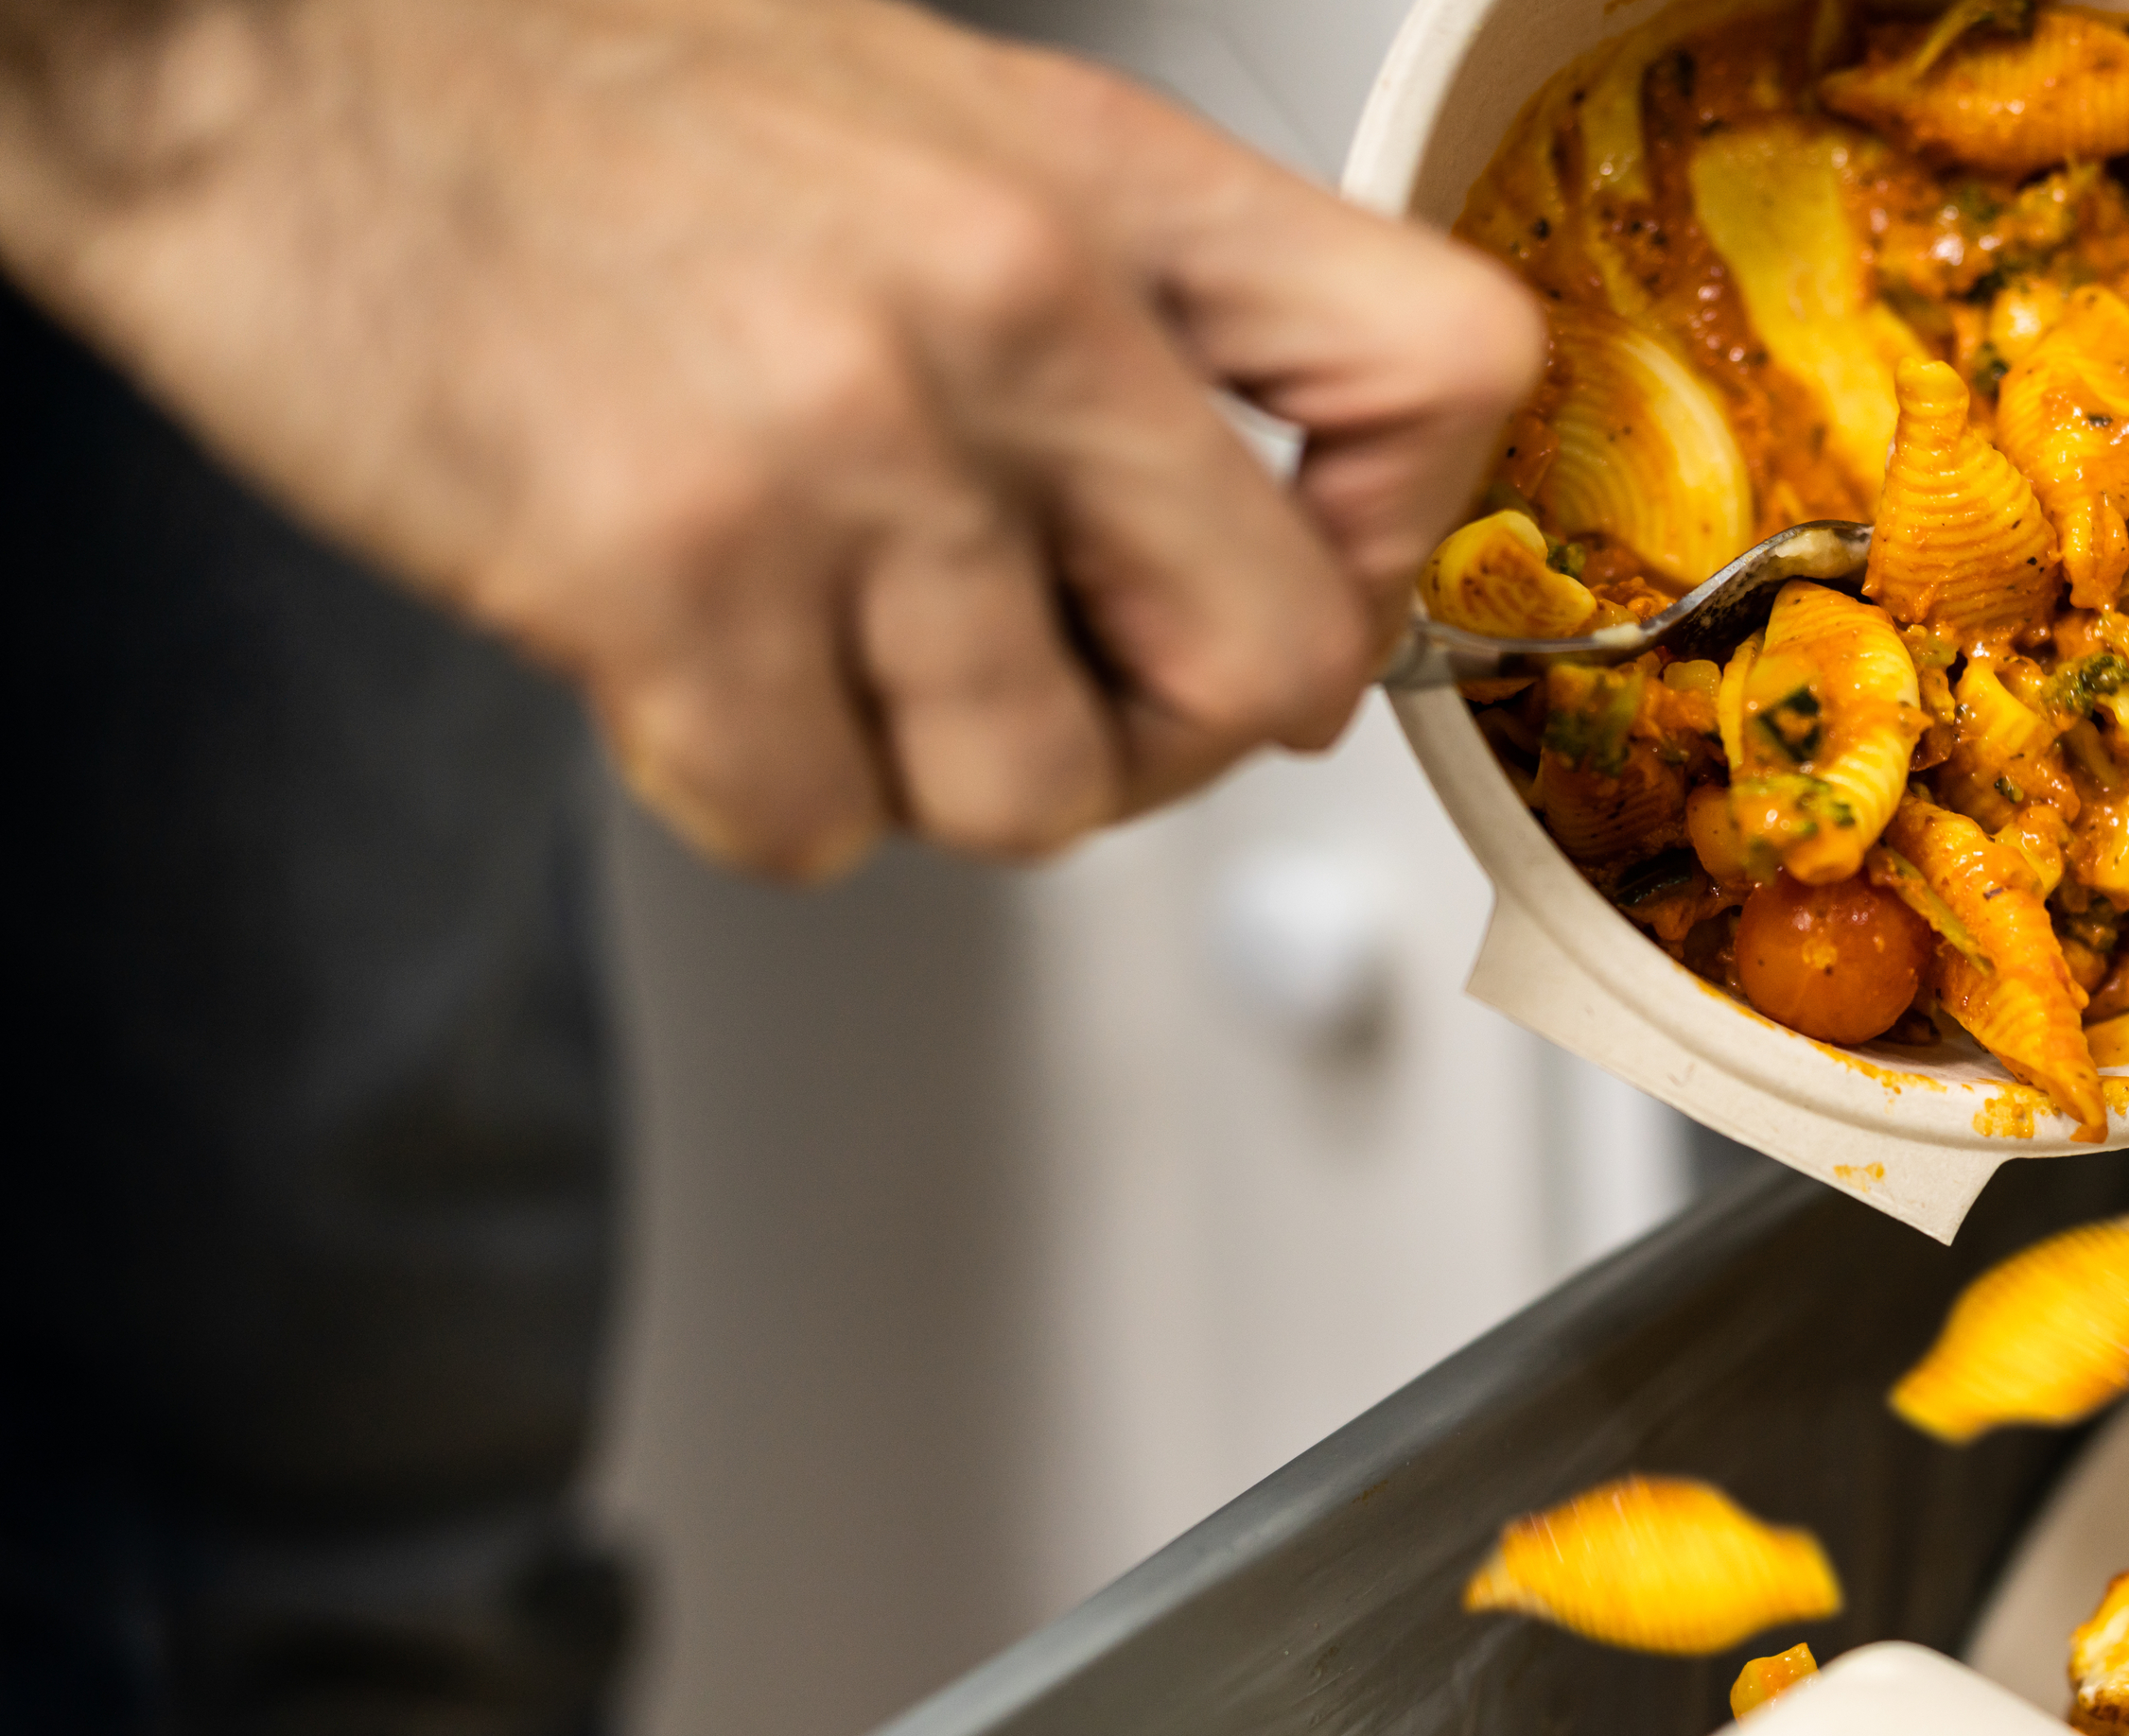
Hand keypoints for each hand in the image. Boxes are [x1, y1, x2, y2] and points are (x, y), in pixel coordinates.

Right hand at [0, 0, 1543, 879]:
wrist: (242, 51)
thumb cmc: (557, 78)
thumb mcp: (922, 111)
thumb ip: (1117, 302)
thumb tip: (1257, 521)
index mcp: (1092, 184)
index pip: (1444, 370)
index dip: (1398, 533)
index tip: (1307, 574)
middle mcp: (1006, 310)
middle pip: (1277, 663)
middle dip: (1173, 729)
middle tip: (1057, 681)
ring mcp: (843, 448)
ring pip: (1037, 790)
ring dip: (929, 764)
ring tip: (813, 632)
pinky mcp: (668, 578)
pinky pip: (814, 823)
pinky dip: (750, 783)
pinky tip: (678, 652)